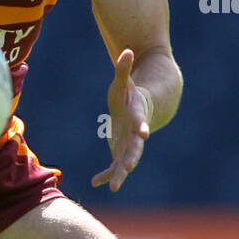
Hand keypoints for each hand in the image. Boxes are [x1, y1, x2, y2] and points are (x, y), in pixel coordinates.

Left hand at [91, 48, 151, 192]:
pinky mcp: (120, 152)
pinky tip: (94, 183)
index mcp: (137, 116)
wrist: (136, 109)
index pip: (141, 121)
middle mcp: (135, 134)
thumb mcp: (123, 81)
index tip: (144, 133)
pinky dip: (105, 175)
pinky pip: (112, 166)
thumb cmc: (129, 94)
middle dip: (131, 158)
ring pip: (125, 162)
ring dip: (119, 174)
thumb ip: (123, 69)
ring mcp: (128, 145)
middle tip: (127, 168)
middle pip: (135, 148)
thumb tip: (126, 51)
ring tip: (113, 187)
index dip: (142, 126)